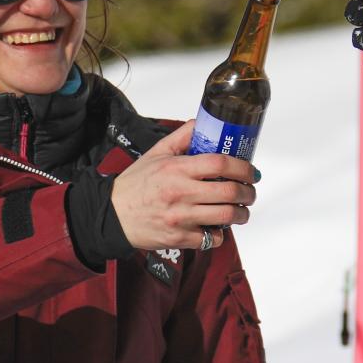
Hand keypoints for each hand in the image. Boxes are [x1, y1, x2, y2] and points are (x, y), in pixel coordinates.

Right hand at [111, 121, 255, 251]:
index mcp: (176, 169)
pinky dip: (219, 234)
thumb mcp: (155, 154)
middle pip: (229, 192)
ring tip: (240, 211)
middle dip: (248, 193)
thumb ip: (181, 137)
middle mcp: (180, 192)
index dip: (242, 167)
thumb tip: (203, 124)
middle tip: (249, 192)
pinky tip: (216, 227)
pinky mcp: (178, 238)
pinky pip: (211, 239)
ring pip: (226, 216)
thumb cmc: (135, 184)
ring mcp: (180, 217)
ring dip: (241, 214)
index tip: (250, 171)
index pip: (220, 163)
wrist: (112, 215)